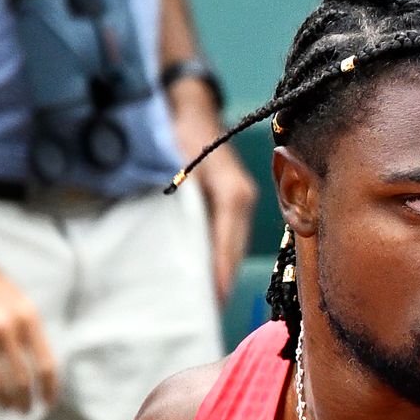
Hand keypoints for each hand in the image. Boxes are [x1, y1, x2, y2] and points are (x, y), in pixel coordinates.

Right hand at [0, 228, 61, 411]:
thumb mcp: (20, 301)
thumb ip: (31, 333)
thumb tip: (42, 374)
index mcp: (26, 317)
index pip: (46, 366)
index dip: (49, 391)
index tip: (48, 403)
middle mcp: (3, 327)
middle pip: (21, 380)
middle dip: (25, 402)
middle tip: (23, 410)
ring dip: (2, 402)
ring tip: (3, 406)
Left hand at [175, 86, 256, 303]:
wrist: (186, 104)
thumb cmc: (178, 130)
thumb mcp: (176, 167)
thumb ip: (182, 206)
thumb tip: (181, 249)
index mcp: (233, 195)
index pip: (227, 246)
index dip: (219, 275)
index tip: (210, 304)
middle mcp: (243, 201)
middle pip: (233, 252)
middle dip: (220, 282)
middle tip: (204, 315)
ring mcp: (240, 202)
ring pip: (231, 247)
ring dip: (219, 272)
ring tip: (202, 302)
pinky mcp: (232, 202)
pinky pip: (226, 237)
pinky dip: (216, 257)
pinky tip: (202, 274)